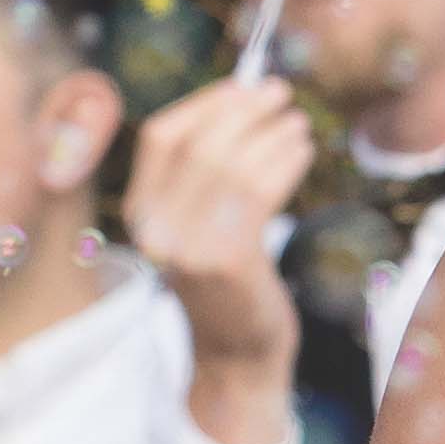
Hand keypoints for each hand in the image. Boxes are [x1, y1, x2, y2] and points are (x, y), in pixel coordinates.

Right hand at [125, 74, 316, 436]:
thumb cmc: (230, 284)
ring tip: (298, 125)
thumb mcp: (201, 228)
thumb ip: (206, 176)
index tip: (242, 85)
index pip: (160, 137)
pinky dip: (285, 162)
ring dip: (272, 134)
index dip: (204, 103)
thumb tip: (244, 100)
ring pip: (232, 164)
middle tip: (281, 93)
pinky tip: (302, 153)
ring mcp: (188, 247)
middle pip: (198, 143)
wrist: (237, 358)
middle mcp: (156, 229)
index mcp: (141, 215)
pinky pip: (258, 192)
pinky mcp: (227, 262)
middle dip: (244, 109)